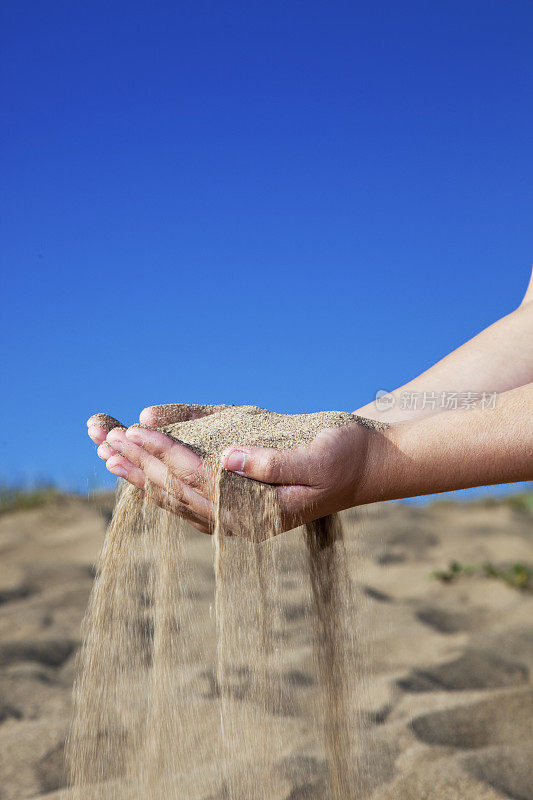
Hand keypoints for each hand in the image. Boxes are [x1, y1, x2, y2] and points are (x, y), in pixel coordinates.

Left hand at [96, 419, 374, 534]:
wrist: (367, 466)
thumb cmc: (346, 458)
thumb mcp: (318, 458)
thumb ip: (275, 463)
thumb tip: (229, 457)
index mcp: (256, 513)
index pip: (197, 480)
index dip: (164, 454)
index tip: (135, 431)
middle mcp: (240, 520)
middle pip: (178, 491)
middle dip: (141, 464)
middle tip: (106, 440)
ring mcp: (237, 515)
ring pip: (178, 496)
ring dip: (144, 474)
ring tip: (111, 454)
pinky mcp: (239, 504)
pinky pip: (191, 495)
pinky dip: (164, 480)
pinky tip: (144, 471)